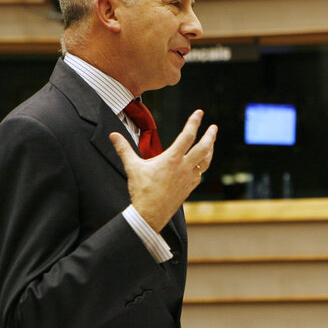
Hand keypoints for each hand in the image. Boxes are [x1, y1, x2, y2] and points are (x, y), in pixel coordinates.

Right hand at [110, 109, 216, 231]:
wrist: (150, 214)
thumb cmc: (141, 191)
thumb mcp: (132, 167)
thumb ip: (124, 149)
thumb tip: (113, 135)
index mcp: (172, 159)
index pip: (187, 136)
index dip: (194, 122)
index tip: (200, 113)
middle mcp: (184, 167)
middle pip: (204, 148)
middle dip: (210, 136)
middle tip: (214, 128)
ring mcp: (189, 178)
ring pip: (206, 162)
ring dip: (210, 151)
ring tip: (212, 143)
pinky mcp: (189, 188)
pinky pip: (201, 174)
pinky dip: (203, 167)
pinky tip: (202, 165)